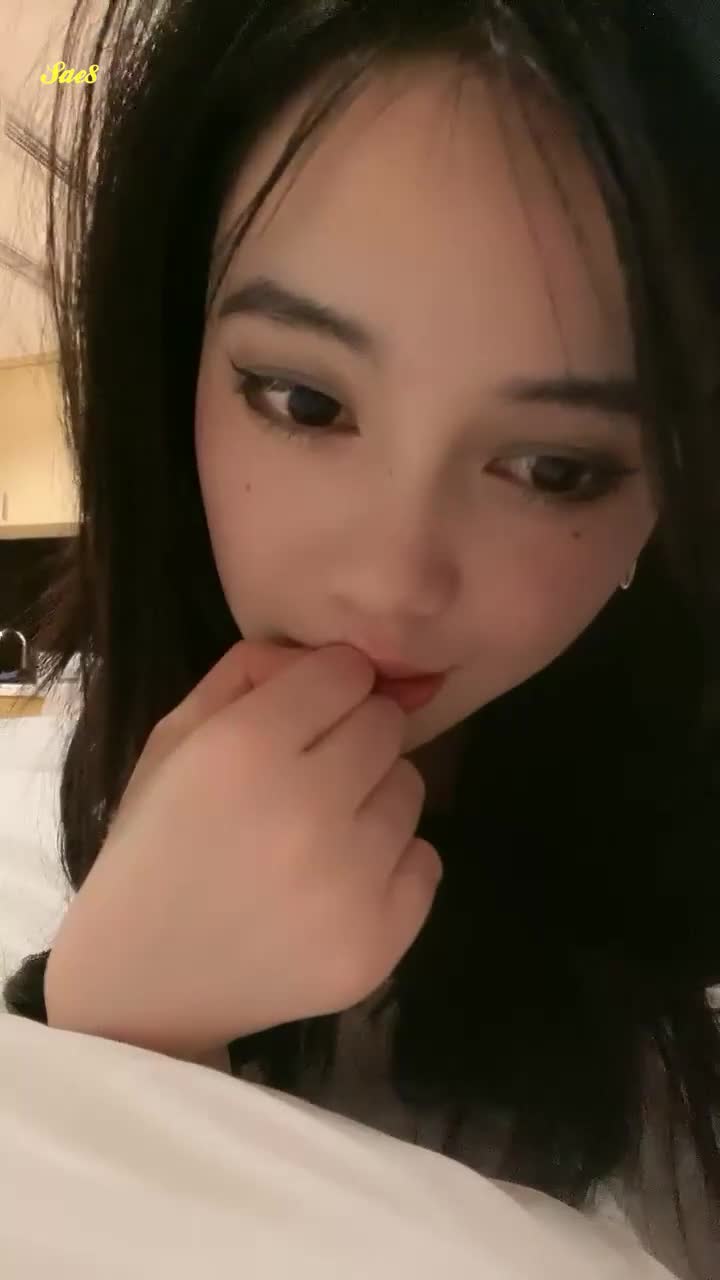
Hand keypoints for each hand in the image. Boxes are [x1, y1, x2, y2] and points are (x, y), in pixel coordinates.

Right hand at [45, 641, 441, 1057]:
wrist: (144, 982)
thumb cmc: (157, 843)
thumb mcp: (175, 736)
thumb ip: (253, 671)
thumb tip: (349, 658)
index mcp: (245, 749)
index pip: (347, 672)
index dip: (325, 689)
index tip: (302, 720)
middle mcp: (306, 810)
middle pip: (387, 726)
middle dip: (352, 740)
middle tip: (308, 781)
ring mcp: (350, 884)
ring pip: (412, 790)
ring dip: (373, 803)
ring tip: (317, 838)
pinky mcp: (379, 943)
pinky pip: (426, 862)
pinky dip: (390, 868)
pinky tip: (335, 887)